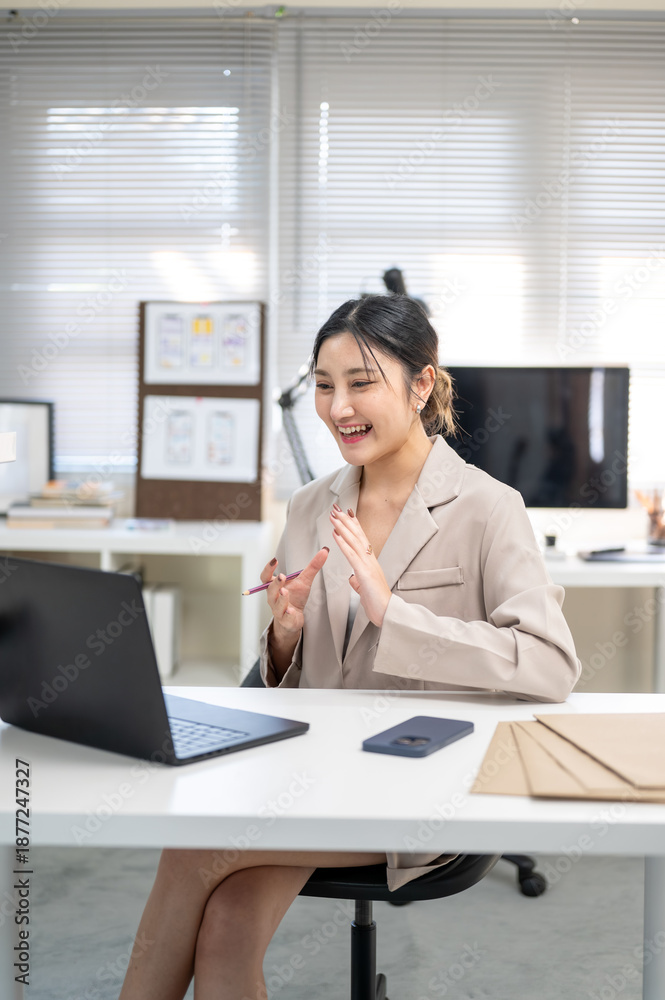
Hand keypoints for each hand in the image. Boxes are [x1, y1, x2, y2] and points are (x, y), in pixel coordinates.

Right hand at [260, 547, 328, 636]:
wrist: (294, 617)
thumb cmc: (296, 597)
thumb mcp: (304, 580)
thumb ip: (313, 566)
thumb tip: (325, 550)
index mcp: (274, 586)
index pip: (266, 577)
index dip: (268, 568)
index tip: (275, 559)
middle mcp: (273, 598)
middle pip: (270, 590)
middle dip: (276, 583)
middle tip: (282, 576)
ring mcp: (279, 610)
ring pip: (277, 605)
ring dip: (281, 598)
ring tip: (284, 591)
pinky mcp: (286, 621)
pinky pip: (285, 618)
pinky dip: (288, 614)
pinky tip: (292, 611)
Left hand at [329, 505, 391, 626]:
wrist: (387, 612)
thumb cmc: (377, 602)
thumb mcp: (364, 589)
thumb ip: (358, 581)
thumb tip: (352, 578)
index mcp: (370, 562)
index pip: (361, 539)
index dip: (354, 525)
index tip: (346, 513)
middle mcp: (370, 559)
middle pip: (357, 535)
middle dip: (346, 520)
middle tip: (336, 508)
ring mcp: (368, 565)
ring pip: (354, 541)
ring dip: (342, 527)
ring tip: (333, 516)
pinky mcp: (365, 572)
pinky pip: (351, 555)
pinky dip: (343, 543)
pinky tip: (336, 535)